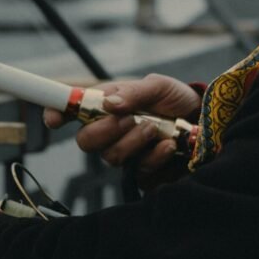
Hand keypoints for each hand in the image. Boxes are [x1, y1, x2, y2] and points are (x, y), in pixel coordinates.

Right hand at [43, 73, 199, 173]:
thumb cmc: (176, 99)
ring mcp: (126, 152)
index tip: (53, 120)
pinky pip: (138, 169)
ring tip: (154, 127)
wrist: (205, 121)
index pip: (72, 110)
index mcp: (107, 105)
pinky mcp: (143, 171)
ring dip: (133, 140)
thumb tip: (109, 104)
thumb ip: (134, 92)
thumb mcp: (158, 86)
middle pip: (85, 142)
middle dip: (105, 130)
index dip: (57, 113)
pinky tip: (168, 145)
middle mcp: (111, 131)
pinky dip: (154, 155)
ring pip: (110, 156)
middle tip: (129, 119)